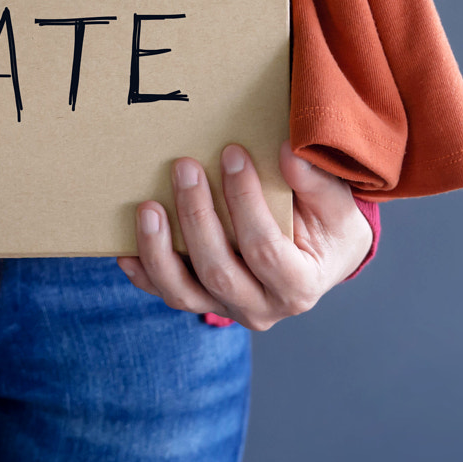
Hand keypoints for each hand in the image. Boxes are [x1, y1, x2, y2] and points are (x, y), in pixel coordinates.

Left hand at [119, 141, 372, 330]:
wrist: (323, 256)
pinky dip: (143, 273)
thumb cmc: (330, 225)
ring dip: (159, 250)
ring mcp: (228, 309)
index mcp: (299, 286)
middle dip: (197, 216)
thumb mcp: (337, 203)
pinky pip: (167, 293)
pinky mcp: (203, 302)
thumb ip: (316, 182)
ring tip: (147, 208)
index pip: (266, 250)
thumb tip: (288, 152)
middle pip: (219, 270)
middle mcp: (262, 308)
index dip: (246, 202)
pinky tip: (125, 250)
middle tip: (184, 167)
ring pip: (183, 292)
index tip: (231, 154)